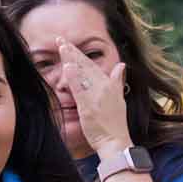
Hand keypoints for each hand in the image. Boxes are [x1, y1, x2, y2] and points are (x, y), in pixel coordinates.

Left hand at [55, 37, 129, 157]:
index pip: (92, 66)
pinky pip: (80, 89)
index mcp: (110, 85)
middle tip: (60, 40)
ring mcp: (96, 96)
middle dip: (72, 52)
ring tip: (61, 47)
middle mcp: (104, 87)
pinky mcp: (88, 106)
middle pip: (86, 65)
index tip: (69, 45)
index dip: (80, 55)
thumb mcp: (119, 99)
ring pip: (82, 73)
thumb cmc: (115, 124)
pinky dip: (74, 77)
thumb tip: (121, 65)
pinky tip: (67, 67)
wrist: (116, 142)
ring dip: (71, 59)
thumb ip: (117, 81)